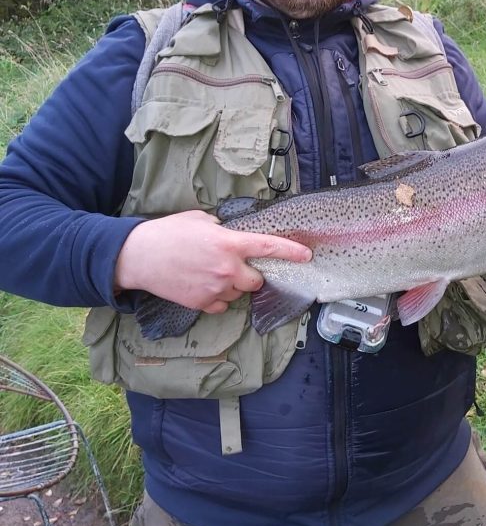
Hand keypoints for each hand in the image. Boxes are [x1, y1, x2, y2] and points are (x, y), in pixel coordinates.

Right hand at [115, 210, 311, 312]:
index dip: (291, 251)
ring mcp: (216, 288)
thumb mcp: (201, 221)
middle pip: (256, 280)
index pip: (269, 247)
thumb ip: (223, 230)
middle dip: (249, 274)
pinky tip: (201, 285)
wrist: (138, 256)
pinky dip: (216, 297)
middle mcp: (228, 268)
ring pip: (238, 292)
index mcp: (230, 243)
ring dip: (231, 285)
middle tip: (231, 265)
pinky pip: (222, 304)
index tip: (307, 255)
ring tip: (208, 273)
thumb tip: (232, 236)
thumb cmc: (169, 233)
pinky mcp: (203, 303)